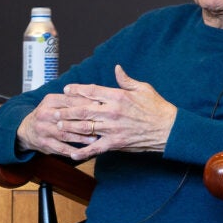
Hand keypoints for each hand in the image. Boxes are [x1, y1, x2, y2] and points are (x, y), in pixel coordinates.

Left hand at [17, 65, 176, 161]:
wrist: (168, 129)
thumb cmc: (157, 107)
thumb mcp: (143, 88)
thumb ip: (126, 80)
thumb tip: (117, 68)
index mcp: (118, 96)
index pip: (92, 91)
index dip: (77, 90)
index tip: (66, 89)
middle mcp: (112, 112)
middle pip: (83, 110)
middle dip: (66, 110)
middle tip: (54, 111)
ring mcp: (112, 129)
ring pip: (85, 128)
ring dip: (70, 127)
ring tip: (58, 127)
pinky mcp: (115, 143)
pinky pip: (95, 148)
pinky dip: (83, 152)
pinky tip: (72, 154)